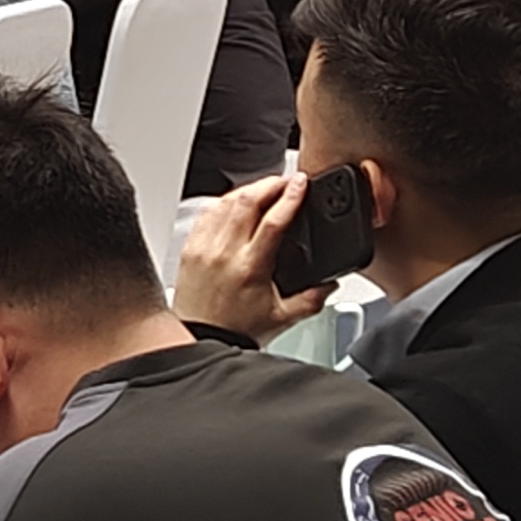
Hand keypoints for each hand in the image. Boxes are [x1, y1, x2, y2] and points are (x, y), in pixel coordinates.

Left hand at [173, 172, 327, 342]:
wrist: (198, 338)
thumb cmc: (234, 332)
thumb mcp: (282, 318)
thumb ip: (311, 300)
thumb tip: (330, 284)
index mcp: (250, 268)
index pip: (273, 221)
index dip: (290, 197)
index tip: (301, 184)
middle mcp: (225, 253)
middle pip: (248, 201)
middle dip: (271, 184)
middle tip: (287, 182)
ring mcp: (204, 247)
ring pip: (226, 202)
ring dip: (249, 189)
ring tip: (266, 188)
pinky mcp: (190, 247)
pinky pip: (207, 212)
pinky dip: (224, 201)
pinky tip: (236, 201)